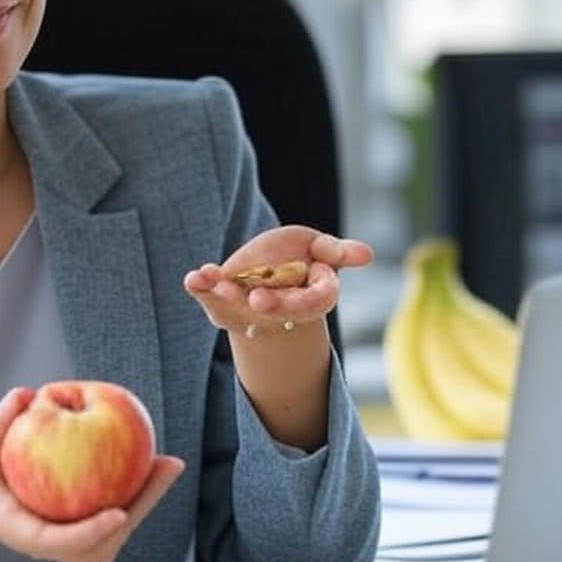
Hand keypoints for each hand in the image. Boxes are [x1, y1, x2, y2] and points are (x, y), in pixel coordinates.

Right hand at [0, 388, 185, 561]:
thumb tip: (25, 396)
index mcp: (18, 529)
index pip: (55, 542)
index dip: (87, 534)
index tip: (117, 515)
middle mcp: (49, 541)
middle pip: (101, 544)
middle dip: (137, 511)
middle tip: (164, 470)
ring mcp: (68, 537)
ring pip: (116, 532)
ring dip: (146, 500)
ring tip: (169, 465)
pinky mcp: (82, 523)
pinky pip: (116, 510)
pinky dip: (139, 489)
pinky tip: (157, 460)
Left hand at [182, 226, 373, 336]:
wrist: (266, 278)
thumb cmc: (299, 258)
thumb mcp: (318, 250)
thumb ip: (335, 253)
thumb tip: (367, 255)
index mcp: (312, 298)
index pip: (315, 303)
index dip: (301, 301)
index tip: (293, 289)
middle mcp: (281, 311)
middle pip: (279, 311)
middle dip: (268, 305)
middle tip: (255, 299)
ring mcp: (250, 311)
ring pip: (241, 309)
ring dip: (226, 296)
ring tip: (211, 282)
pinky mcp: (224, 305)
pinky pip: (211, 298)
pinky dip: (201, 287)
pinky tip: (193, 278)